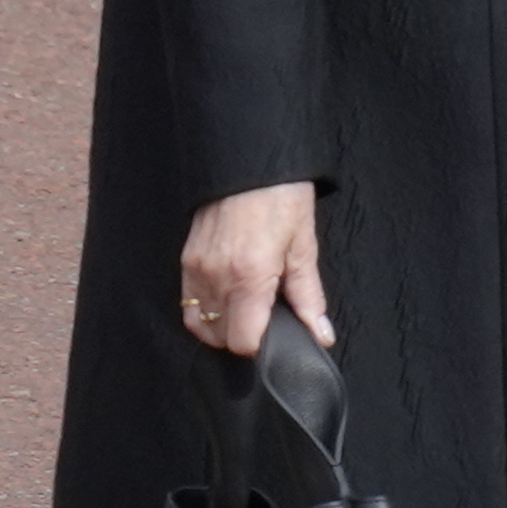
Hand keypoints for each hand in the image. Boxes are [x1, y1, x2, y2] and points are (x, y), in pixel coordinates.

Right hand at [178, 181, 329, 357]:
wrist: (250, 161)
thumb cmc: (281, 198)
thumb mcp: (303, 247)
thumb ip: (309, 297)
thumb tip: (320, 334)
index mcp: (249, 277)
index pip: (242, 342)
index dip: (261, 346)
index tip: (274, 336)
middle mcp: (217, 277)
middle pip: (220, 338)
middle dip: (243, 337)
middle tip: (264, 319)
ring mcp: (196, 269)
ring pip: (200, 325)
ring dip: (222, 327)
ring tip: (246, 311)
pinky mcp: (186, 260)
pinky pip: (188, 304)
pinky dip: (205, 311)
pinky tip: (227, 298)